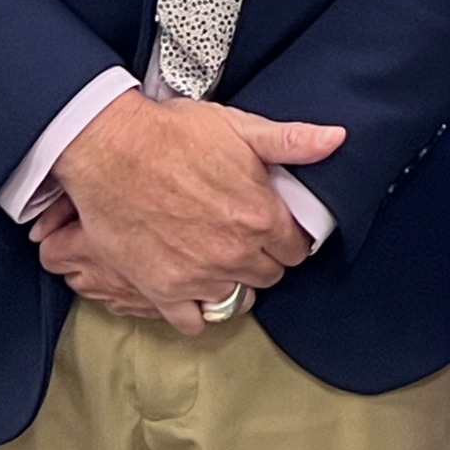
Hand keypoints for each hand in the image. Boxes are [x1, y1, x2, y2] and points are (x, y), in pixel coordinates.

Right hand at [53, 91, 343, 334]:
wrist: (113, 150)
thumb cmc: (177, 134)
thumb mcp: (242, 127)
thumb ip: (292, 141)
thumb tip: (336, 139)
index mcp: (261, 216)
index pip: (298, 248)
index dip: (291, 237)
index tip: (279, 229)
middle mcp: (235, 253)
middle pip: (270, 274)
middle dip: (265, 258)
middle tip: (250, 240)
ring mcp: (198, 276)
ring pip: (236, 300)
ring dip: (235, 284)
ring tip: (224, 262)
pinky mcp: (161, 290)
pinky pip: (192, 322)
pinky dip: (197, 311)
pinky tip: (196, 289)